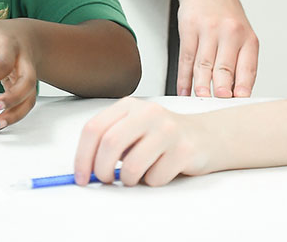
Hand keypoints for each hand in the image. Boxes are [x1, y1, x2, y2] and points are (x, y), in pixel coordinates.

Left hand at [0, 20, 38, 133]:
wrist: (25, 36)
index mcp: (9, 45)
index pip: (4, 62)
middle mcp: (23, 62)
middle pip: (28, 81)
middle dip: (13, 97)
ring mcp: (27, 76)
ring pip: (29, 97)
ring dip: (15, 114)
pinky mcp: (26, 88)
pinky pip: (25, 105)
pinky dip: (14, 117)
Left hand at [73, 98, 211, 186]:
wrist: (205, 136)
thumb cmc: (162, 136)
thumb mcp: (133, 129)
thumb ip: (109, 141)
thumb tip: (85, 167)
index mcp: (129, 106)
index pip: (94, 128)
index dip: (82, 156)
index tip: (81, 176)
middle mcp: (148, 113)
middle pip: (110, 143)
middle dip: (102, 169)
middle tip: (105, 179)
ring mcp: (168, 130)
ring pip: (132, 166)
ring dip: (129, 179)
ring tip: (136, 175)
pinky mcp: (184, 150)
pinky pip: (155, 178)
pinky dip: (152, 181)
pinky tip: (160, 169)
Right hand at [175, 0, 259, 97]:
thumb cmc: (227, 17)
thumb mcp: (242, 36)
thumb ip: (240, 63)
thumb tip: (235, 95)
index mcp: (248, 39)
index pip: (247, 68)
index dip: (242, 87)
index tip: (239, 102)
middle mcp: (230, 33)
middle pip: (224, 67)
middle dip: (221, 89)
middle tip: (218, 104)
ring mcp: (209, 29)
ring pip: (203, 64)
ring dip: (200, 85)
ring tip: (200, 99)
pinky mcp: (189, 28)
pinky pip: (186, 57)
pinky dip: (184, 77)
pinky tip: (184, 89)